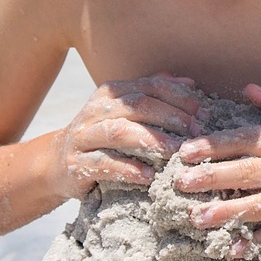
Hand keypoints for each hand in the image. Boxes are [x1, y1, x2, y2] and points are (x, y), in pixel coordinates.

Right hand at [55, 74, 204, 198]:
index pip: (149, 87)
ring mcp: (84, 136)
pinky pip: (104, 164)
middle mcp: (96, 110)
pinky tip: (149, 176)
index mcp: (111, 93)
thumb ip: (154, 95)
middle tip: (196, 132)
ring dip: (150, 140)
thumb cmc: (102, 137)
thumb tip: (190, 83)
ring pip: (119, 131)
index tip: (203, 112)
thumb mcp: (125, 113)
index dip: (179, 97)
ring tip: (174, 151)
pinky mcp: (77, 164)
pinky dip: (128, 169)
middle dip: (171, 117)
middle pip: (137, 106)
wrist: (57, 163)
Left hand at [173, 83, 260, 253]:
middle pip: (248, 173)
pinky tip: (231, 248)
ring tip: (196, 217)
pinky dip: (255, 243)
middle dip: (212, 178)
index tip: (186, 150)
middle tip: (180, 182)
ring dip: (227, 213)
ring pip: (260, 206)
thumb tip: (248, 88)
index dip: (216, 145)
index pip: (248, 140)